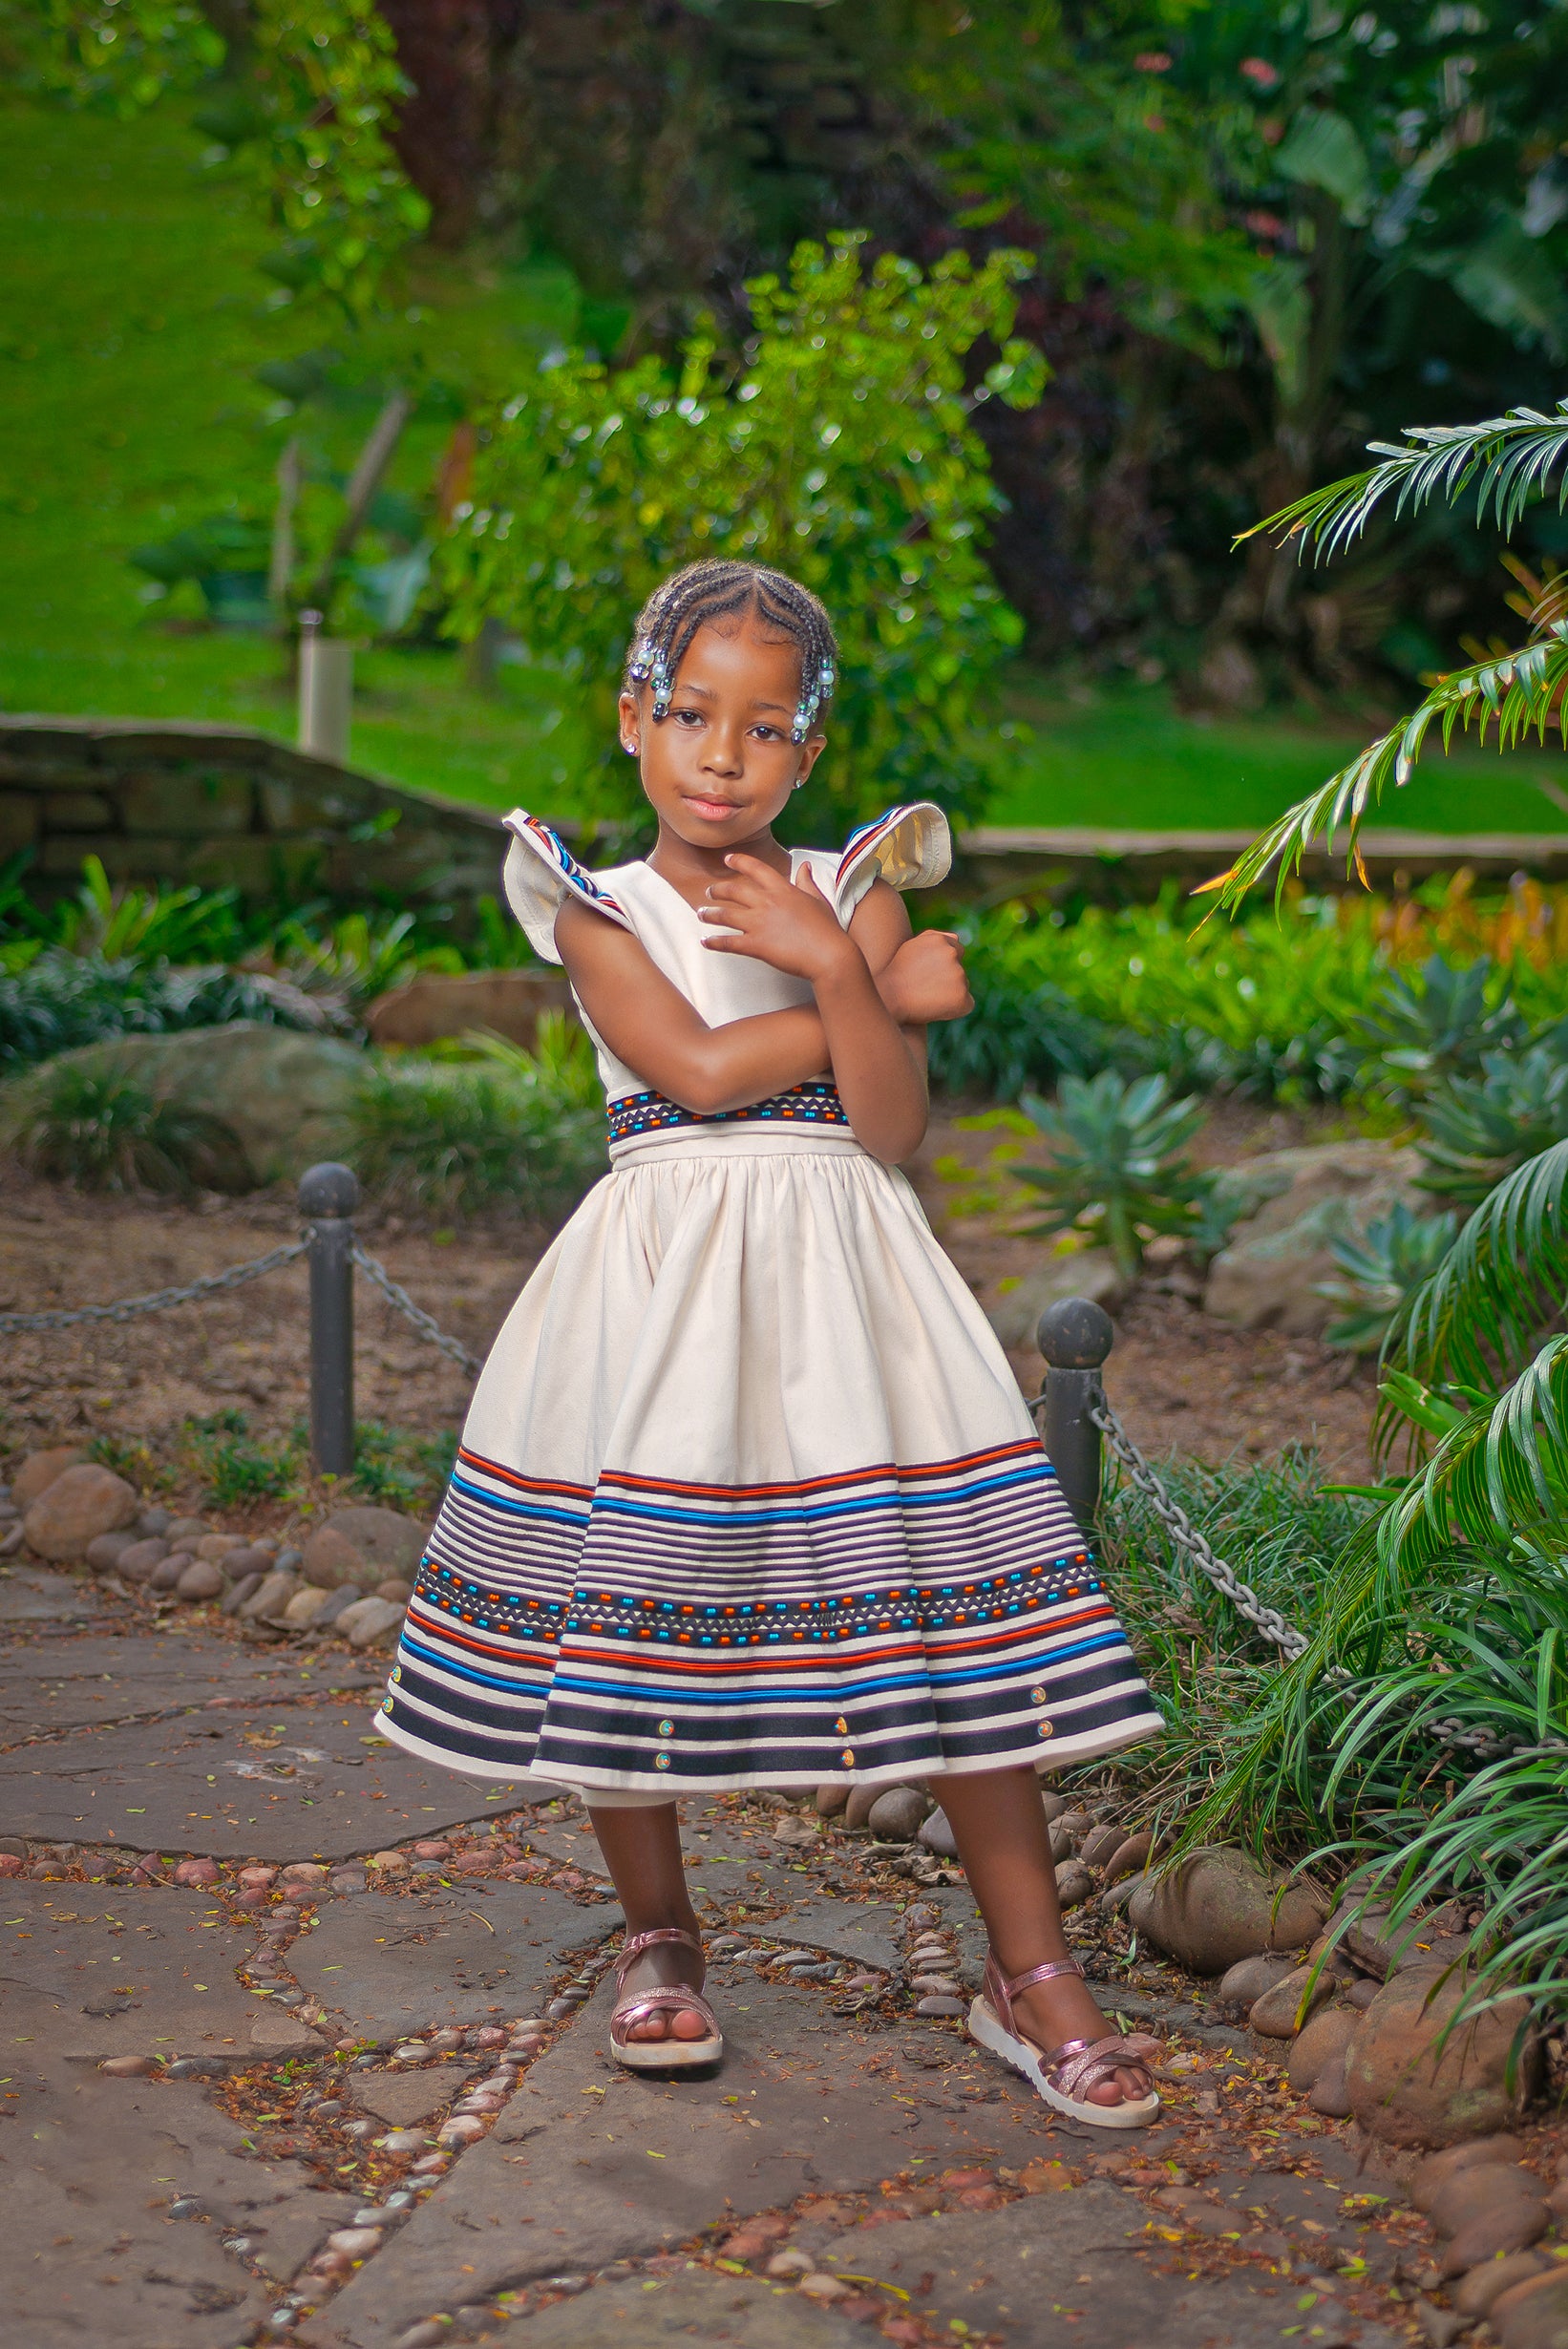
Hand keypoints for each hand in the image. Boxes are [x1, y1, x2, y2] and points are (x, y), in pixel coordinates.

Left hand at [698, 855, 858, 984]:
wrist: (829, 955)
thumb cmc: (827, 929)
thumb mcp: (818, 900)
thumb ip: (807, 882)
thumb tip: (805, 866)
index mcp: (782, 889)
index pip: (755, 868)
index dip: (739, 861)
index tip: (727, 858)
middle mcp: (767, 902)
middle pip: (734, 891)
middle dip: (718, 890)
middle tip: (709, 892)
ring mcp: (759, 924)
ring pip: (725, 915)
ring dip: (709, 914)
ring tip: (701, 914)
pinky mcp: (755, 945)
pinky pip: (728, 942)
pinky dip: (714, 942)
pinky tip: (705, 941)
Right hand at [880, 930, 972, 1024]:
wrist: (889, 999)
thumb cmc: (898, 974)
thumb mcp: (912, 947)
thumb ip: (934, 938)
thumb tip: (957, 938)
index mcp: (941, 941)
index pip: (957, 950)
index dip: (944, 965)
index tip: (930, 975)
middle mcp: (952, 955)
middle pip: (960, 968)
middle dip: (949, 977)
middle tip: (927, 988)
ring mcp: (959, 976)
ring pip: (963, 985)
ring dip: (951, 992)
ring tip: (927, 998)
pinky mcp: (962, 997)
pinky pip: (966, 1004)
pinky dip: (956, 1008)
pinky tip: (936, 1009)